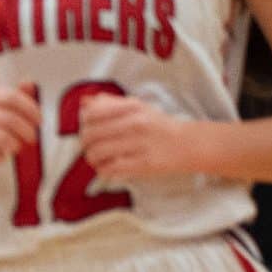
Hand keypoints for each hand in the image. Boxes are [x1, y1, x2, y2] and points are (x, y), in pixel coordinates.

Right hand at [0, 84, 42, 171]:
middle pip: (9, 119)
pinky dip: (0, 157)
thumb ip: (15, 97)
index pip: (11, 97)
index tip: (39, 120)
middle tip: (32, 138)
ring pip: (2, 138)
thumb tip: (29, 83)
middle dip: (26, 131)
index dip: (30, 109)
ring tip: (15, 147)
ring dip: (14, 145)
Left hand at [78, 93, 204, 180]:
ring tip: (97, 159)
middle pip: (91, 134)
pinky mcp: (143, 164)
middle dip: (85, 143)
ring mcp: (140, 144)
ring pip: (98, 152)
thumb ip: (111, 104)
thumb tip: (85, 102)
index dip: (84, 123)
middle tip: (90, 146)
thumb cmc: (159, 126)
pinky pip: (111, 168)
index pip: (92, 114)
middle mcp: (136, 123)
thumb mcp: (138, 107)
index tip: (87, 128)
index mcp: (132, 107)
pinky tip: (107, 167)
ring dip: (92, 158)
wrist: (187, 144)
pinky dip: (103, 169)